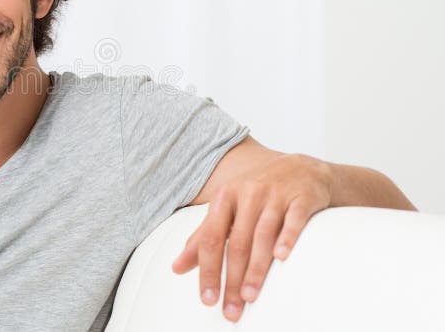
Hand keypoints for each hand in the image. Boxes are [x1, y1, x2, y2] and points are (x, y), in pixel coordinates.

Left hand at [171, 153, 332, 321]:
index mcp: (225, 197)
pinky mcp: (302, 198)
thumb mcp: (227, 209)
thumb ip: (203, 237)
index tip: (207, 298)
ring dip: (256, 268)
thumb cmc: (258, 193)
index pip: (210, 238)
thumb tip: (176, 266)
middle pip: (237, 242)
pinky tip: (282, 257)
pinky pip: (294, 220)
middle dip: (232, 279)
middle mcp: (248, 194)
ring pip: (262, 235)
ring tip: (249, 296)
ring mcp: (276, 195)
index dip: (207, 269)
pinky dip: (287, 238)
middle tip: (231, 309)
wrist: (301, 168)